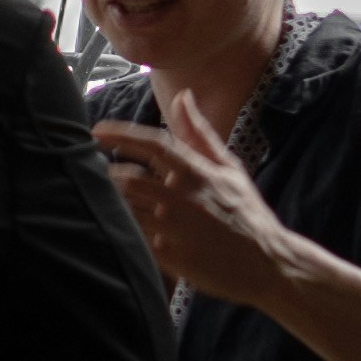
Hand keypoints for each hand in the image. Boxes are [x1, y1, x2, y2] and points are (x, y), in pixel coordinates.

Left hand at [90, 87, 300, 307]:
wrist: (267, 264)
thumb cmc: (247, 214)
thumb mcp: (230, 169)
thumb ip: (200, 133)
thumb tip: (182, 96)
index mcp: (198, 173)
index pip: (153, 145)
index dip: (121, 135)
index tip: (97, 130)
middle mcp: (183, 198)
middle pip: (128, 179)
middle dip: (107, 174)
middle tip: (93, 170)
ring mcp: (174, 228)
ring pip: (126, 208)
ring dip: (111, 200)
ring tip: (103, 197)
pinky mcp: (168, 256)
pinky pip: (134, 237)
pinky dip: (124, 229)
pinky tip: (120, 227)